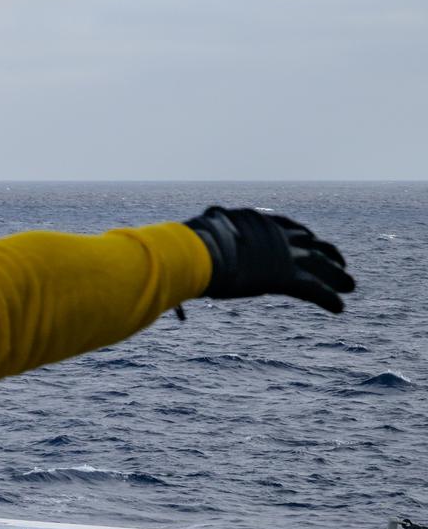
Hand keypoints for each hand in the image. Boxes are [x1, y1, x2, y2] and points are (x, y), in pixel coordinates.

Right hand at [185, 206, 353, 312]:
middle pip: (311, 242)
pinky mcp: (287, 276)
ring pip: (322, 264)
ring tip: (349, 285)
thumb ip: (201, 238)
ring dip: (338, 275)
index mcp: (256, 221)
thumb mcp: (198, 235)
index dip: (302, 235)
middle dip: (328, 253)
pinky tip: (338, 307)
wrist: (199, 251)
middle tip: (339, 263)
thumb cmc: (189, 244)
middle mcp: (276, 234)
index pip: (287, 226)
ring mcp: (284, 254)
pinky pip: (316, 289)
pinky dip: (329, 298)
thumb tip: (178, 241)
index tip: (309, 241)